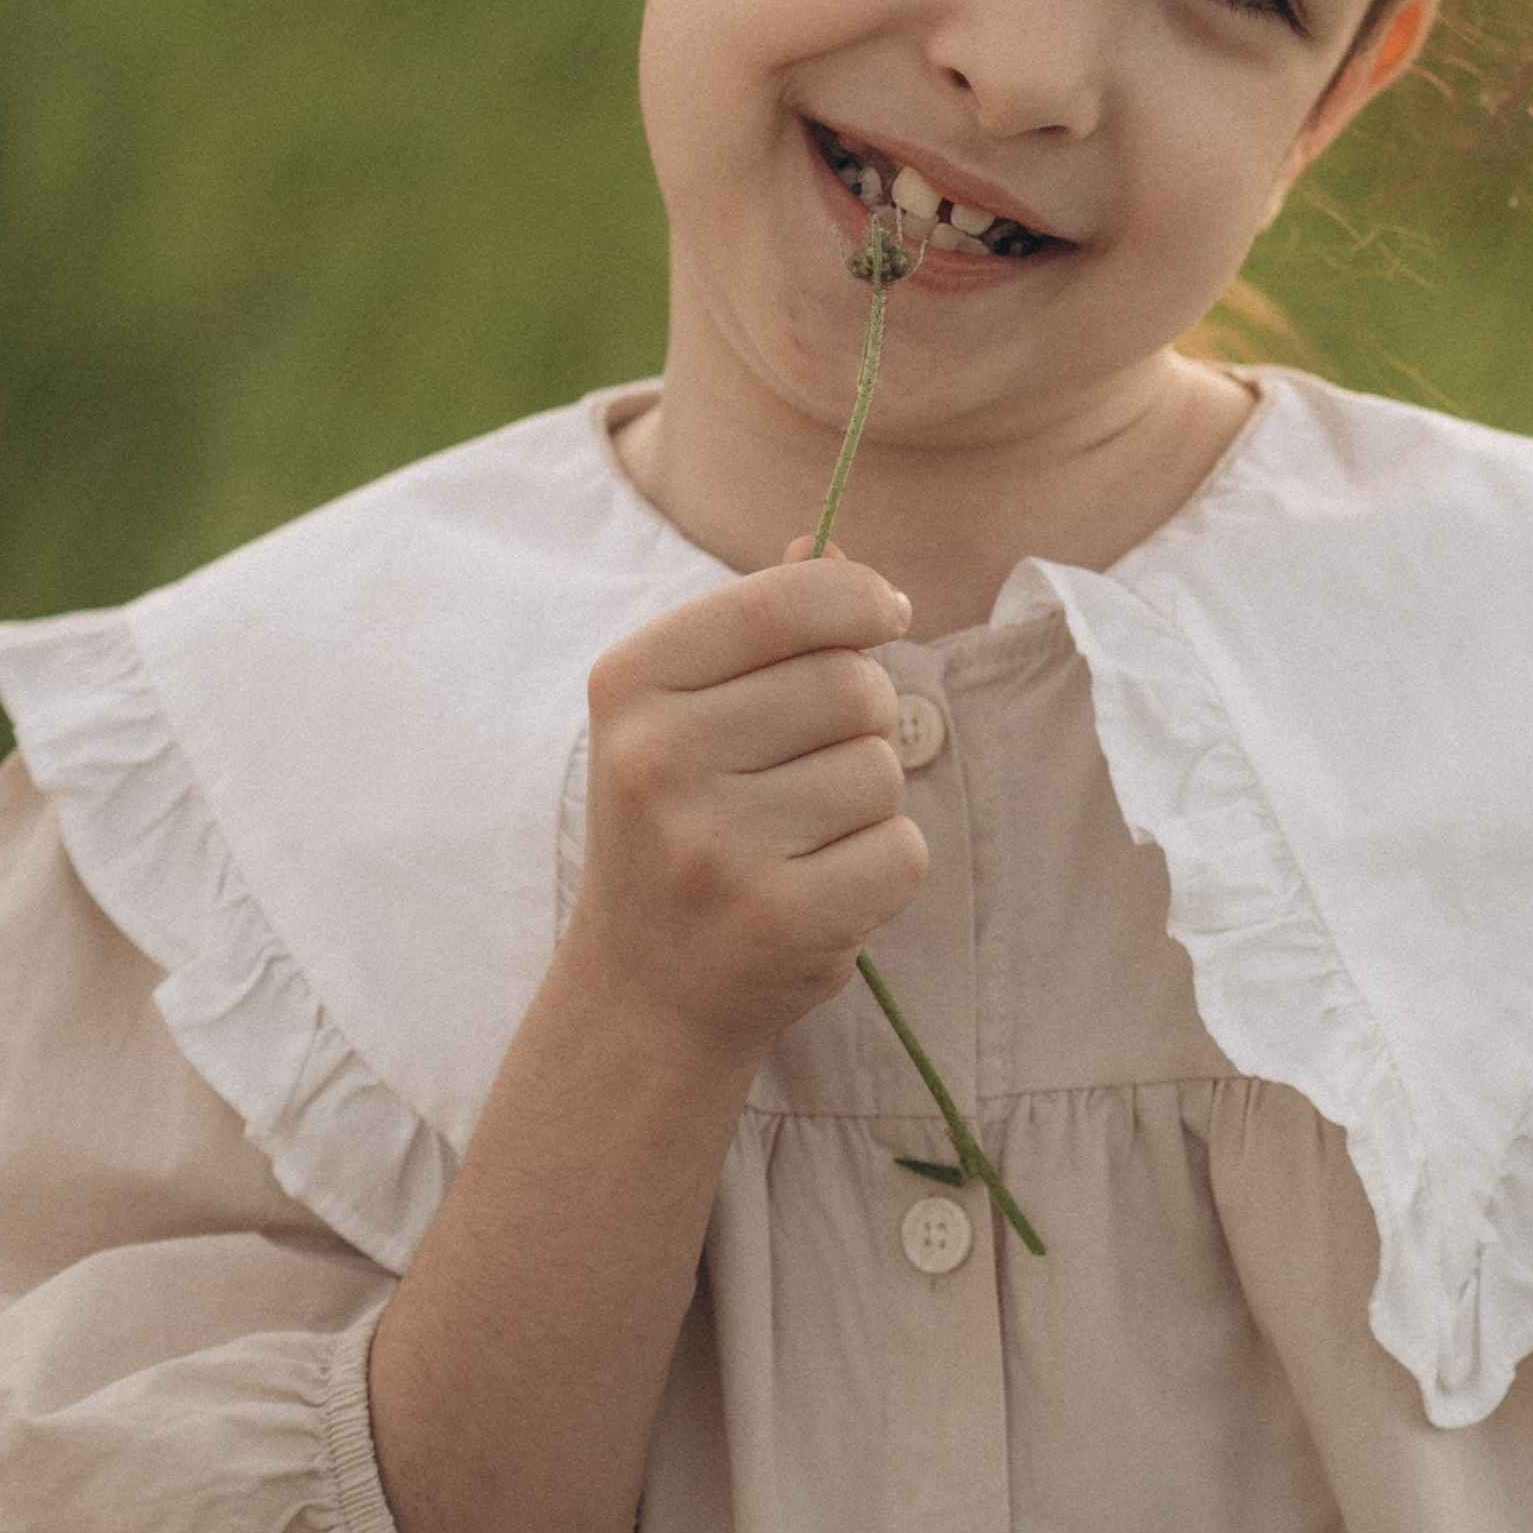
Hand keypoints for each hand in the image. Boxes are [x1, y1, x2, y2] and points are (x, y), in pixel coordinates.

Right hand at [566, 543, 926, 1069]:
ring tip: (803, 837)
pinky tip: (824, 889)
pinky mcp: (774, 921)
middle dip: (865, 713)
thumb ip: (762, 620)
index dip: (861, 598)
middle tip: (815, 762)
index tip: (887, 615)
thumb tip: (830, 541)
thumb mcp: (690, 708)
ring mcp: (711, 846)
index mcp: (630, 683)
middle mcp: (655, 760)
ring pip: (880, 769)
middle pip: (851, 682)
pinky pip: (902, 849)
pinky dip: (887, 866)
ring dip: (870, 797)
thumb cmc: (685, 820)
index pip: (788, 597)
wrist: (646, 992)